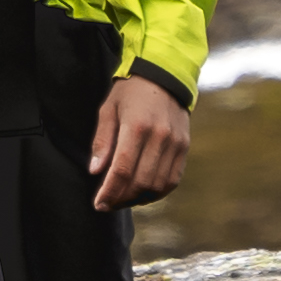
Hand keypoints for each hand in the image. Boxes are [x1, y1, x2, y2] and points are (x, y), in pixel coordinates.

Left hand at [85, 74, 191, 209]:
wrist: (163, 76)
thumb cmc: (130, 93)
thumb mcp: (108, 109)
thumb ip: (102, 140)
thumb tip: (95, 171)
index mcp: (137, 126)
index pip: (122, 169)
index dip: (109, 191)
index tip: (98, 203)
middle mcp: (159, 136)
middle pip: (141, 182)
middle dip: (122, 199)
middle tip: (108, 203)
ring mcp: (175, 143)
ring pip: (158, 185)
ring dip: (138, 199)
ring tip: (123, 199)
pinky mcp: (184, 147)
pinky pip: (172, 180)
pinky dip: (157, 192)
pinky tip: (142, 193)